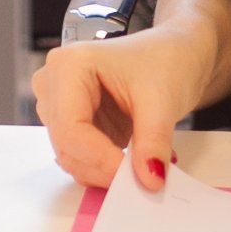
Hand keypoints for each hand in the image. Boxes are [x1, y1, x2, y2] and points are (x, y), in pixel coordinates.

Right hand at [31, 26, 213, 191]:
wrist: (177, 52)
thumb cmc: (167, 59)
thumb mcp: (164, 99)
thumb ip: (153, 141)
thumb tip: (149, 179)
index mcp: (69, 65)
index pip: (70, 128)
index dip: (99, 158)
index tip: (134, 176)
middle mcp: (54, 83)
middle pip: (67, 145)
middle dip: (103, 167)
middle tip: (143, 177)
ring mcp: (59, 104)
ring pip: (71, 156)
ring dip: (105, 169)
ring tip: (142, 164)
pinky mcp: (71, 122)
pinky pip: (80, 156)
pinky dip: (105, 165)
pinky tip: (133, 159)